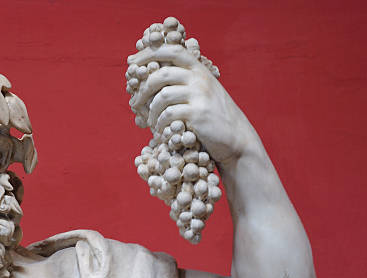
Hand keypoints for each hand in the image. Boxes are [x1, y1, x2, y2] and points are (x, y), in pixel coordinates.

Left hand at [127, 44, 254, 163]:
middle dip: (142, 88)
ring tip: (149, 121)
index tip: (130, 62)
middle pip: (161, 73)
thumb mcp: (201, 91)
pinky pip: (168, 114)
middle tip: (134, 102)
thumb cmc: (212, 115)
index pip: (171, 50)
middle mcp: (200, 78)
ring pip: (162, 95)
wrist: (235, 138)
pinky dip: (160, 123)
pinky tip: (160, 130)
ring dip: (151, 111)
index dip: (148, 53)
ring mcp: (200, 95)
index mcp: (199, 69)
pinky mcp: (198, 113)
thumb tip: (148, 77)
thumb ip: (182, 81)